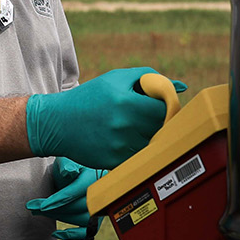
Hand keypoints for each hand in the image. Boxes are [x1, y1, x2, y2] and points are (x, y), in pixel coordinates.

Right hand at [26, 67, 180, 168]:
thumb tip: (181, 86)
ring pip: (151, 144)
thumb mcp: (115, 79)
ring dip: (149, 136)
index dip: (166, 106)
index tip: (160, 106)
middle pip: (161, 127)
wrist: (57, 123)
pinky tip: (124, 140)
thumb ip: (147, 78)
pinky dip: (137, 149)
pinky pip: (138, 157)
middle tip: (149, 117)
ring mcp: (119, 146)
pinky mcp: (114, 162)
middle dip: (159, 121)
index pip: (164, 108)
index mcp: (126, 102)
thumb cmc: (89, 97)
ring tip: (134, 128)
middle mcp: (124, 125)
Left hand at [26, 157, 108, 239]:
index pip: (72, 193)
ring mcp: (100, 208)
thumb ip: (67, 164)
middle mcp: (100, 194)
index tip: (37, 205)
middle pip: (76, 208)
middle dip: (52, 209)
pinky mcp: (97, 218)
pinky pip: (88, 231)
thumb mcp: (68, 158)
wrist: (80, 169)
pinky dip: (73, 235)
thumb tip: (68, 171)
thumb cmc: (72, 162)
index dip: (54, 201)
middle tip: (33, 208)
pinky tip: (56, 233)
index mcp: (93, 178)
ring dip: (59, 218)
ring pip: (81, 220)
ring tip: (40, 212)